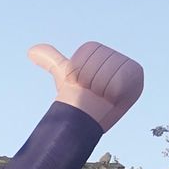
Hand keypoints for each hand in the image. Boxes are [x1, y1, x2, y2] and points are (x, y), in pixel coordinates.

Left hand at [28, 41, 142, 131]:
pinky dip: (109, 90)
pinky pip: (119, 78)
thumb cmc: (77, 96)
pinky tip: (110, 97)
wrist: (86, 118)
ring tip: (100, 94)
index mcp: (110, 55)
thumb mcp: (66, 75)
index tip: (82, 80)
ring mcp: (133, 72)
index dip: (80, 66)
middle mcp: (125, 62)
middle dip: (89, 76)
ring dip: (98, 85)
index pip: (92, 49)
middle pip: (101, 58)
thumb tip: (30, 51)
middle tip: (91, 90)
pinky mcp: (138, 82)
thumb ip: (52, 60)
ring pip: (107, 69)